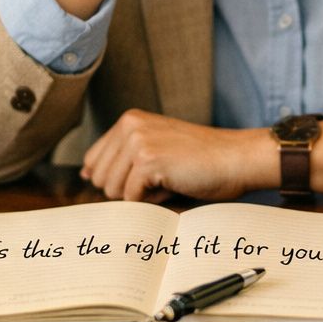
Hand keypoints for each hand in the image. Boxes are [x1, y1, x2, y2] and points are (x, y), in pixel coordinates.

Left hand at [80, 110, 268, 201]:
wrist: (236, 158)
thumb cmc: (201, 160)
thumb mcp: (156, 149)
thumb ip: (121, 158)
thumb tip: (86, 174)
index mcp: (129, 120)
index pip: (93, 161)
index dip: (117, 179)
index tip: (147, 177)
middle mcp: (129, 125)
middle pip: (100, 179)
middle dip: (128, 189)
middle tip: (163, 177)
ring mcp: (138, 141)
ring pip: (112, 191)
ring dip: (141, 195)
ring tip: (170, 179)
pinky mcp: (147, 159)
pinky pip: (131, 198)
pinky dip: (154, 201)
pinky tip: (176, 184)